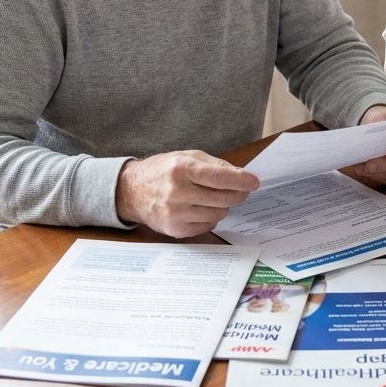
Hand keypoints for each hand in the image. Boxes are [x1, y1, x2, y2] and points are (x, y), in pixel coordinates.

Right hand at [116, 151, 259, 237]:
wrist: (132, 192)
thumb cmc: (162, 171)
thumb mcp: (186, 157)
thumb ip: (214, 165)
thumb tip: (241, 175)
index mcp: (181, 169)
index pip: (219, 177)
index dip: (241, 180)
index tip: (254, 182)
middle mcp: (177, 192)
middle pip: (222, 198)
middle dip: (238, 194)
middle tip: (242, 190)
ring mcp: (175, 213)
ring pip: (218, 213)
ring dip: (224, 206)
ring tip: (217, 197)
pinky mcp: (175, 229)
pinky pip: (207, 225)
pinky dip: (212, 217)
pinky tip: (203, 208)